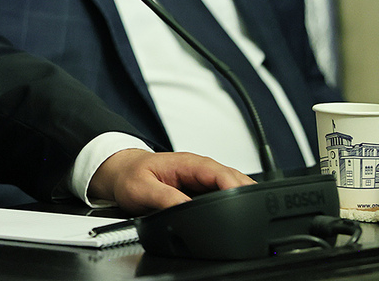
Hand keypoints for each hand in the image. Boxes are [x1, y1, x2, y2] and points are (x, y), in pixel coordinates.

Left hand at [87, 149, 254, 213]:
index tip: (244, 201)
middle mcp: (198, 169)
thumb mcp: (141, 189)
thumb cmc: (129, 175)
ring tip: (252, 216)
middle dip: (248, 193)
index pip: (220, 172)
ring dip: (243, 198)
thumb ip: (164, 198)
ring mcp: (201, 179)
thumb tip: (186, 208)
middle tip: (257, 214)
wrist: (121, 173)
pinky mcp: (200, 189)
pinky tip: (238, 213)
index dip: (235, 186)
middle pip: (234, 179)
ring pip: (232, 186)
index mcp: (187, 163)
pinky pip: (223, 194)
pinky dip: (234, 202)